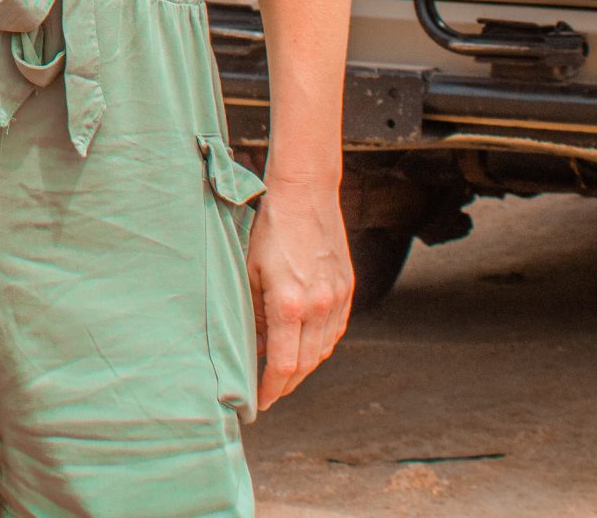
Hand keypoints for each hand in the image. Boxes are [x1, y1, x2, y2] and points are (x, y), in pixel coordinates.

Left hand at [250, 176, 352, 407]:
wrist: (305, 193)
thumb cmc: (269, 228)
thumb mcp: (249, 271)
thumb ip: (253, 312)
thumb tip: (255, 345)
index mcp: (289, 304)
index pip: (283, 365)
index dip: (270, 389)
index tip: (258, 402)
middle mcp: (319, 306)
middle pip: (305, 364)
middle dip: (286, 384)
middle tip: (269, 394)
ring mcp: (337, 298)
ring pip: (323, 349)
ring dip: (304, 367)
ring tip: (283, 374)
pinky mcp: (347, 288)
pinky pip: (335, 330)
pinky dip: (320, 345)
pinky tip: (305, 346)